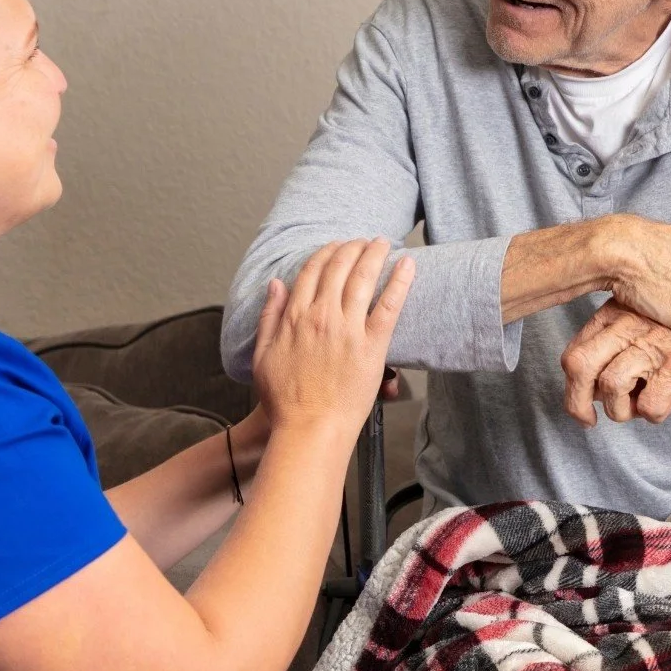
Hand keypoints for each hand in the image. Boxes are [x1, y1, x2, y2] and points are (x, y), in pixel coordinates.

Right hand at [252, 240, 413, 437]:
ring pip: (363, 279)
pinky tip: (408, 265)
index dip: (326, 252)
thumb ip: (269, 316)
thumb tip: (276, 283)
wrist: (309, 429)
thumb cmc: (285, 400)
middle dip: (353, 247)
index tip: (337, 246)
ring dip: (374, 254)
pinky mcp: (372, 346)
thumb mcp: (262, 355)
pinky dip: (399, 282)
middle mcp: (322, 316)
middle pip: (339, 268)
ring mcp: (348, 330)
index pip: (313, 270)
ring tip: (384, 242)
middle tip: (364, 240)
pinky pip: (389, 306)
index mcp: (295, 317)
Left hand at [561, 302, 670, 426]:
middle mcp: (628, 323)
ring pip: (611, 387)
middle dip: (578, 404)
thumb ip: (607, 346)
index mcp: (613, 314)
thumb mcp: (635, 323)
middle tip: (590, 420)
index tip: (583, 409)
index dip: (572, 390)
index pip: (573, 354)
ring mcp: (654, 342)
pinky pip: (649, 405)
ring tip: (639, 405)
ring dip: (621, 411)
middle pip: (580, 366)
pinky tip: (666, 401)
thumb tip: (588, 392)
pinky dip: (653, 414)